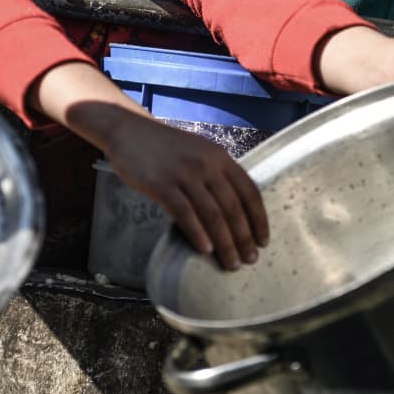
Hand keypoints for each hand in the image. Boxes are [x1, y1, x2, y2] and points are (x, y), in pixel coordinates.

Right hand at [103, 116, 268, 270]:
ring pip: (212, 214)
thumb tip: (234, 212)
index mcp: (221, 157)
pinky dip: (197, 233)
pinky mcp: (161, 185)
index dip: (259, 219)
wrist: (130, 130)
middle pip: (232, 207)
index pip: (249, 191)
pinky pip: (184, 213)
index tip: (263, 241)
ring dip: (225, 242)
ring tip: (231, 263)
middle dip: (244, 237)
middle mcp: (207, 164)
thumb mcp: (200, 152)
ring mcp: (184, 174)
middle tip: (250, 260)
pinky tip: (205, 250)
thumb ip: (217, 175)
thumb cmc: (167, 147)